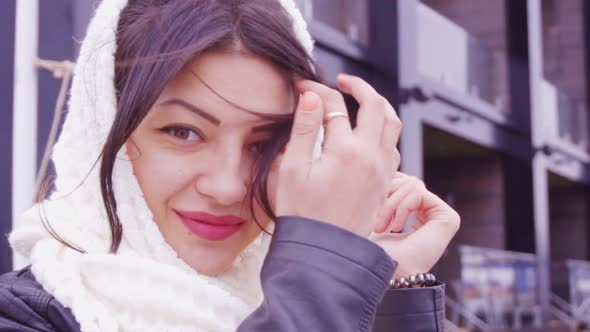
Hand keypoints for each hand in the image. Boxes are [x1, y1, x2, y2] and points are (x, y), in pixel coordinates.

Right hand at [274, 74, 401, 236]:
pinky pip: (394, 146)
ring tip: (361, 99)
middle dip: (359, 86)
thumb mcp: (291, 170)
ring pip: (392, 124)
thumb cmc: (303, 215)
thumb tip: (310, 97)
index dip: (316, 90)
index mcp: (345, 151)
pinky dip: (385, 130)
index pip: (333, 104)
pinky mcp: (385, 183)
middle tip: (342, 81)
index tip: (301, 86)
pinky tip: (369, 133)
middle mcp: (370, 156)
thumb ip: (302, 130)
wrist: (324, 252)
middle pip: (375, 105)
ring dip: (379, 105)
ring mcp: (382, 170)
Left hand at [370, 172, 459, 278]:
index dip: (385, 185)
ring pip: (413, 185)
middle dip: (387, 194)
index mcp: (414, 217)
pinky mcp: (449, 219)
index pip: (403, 181)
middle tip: (376, 222)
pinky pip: (420, 192)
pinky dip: (402, 206)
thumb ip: (386, 188)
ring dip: (391, 204)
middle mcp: (430, 217)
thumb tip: (387, 161)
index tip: (371, 209)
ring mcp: (441, 218)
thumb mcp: (372, 210)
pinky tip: (395, 227)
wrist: (376, 271)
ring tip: (381, 227)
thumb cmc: (367, 248)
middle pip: (408, 180)